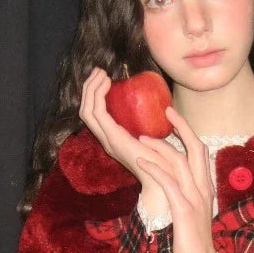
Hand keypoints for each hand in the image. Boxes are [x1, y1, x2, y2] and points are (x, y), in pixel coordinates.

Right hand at [79, 67, 174, 196]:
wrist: (166, 181)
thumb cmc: (166, 163)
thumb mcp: (157, 139)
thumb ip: (153, 127)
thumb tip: (164, 109)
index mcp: (115, 140)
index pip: (95, 115)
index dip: (95, 95)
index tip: (105, 78)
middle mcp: (107, 140)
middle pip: (86, 111)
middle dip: (89, 88)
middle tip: (99, 71)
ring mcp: (108, 140)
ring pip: (87, 110)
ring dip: (92, 88)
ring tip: (101, 73)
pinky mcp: (113, 138)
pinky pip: (98, 112)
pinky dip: (99, 95)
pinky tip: (106, 83)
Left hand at [136, 107, 216, 252]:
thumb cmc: (193, 243)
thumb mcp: (191, 213)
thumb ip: (184, 194)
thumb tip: (170, 181)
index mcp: (205, 188)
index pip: (200, 152)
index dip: (188, 131)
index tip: (173, 116)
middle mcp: (203, 189)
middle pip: (196, 149)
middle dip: (182, 127)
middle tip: (166, 111)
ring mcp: (194, 199)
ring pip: (180, 163)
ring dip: (160, 147)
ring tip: (141, 137)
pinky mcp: (184, 211)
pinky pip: (169, 184)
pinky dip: (155, 169)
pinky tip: (140, 161)